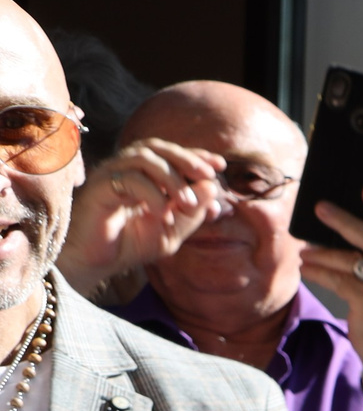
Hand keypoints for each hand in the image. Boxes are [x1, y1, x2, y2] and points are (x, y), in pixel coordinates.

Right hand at [54, 138, 225, 298]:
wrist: (94, 263)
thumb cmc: (129, 246)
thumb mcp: (172, 231)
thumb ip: (192, 212)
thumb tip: (212, 187)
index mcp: (144, 176)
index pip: (171, 155)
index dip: (196, 156)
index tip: (220, 166)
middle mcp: (126, 169)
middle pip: (157, 147)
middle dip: (187, 159)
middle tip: (208, 176)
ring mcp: (110, 174)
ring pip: (144, 157)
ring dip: (173, 178)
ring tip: (188, 204)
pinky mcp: (99, 186)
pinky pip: (129, 178)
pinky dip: (152, 194)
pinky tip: (161, 214)